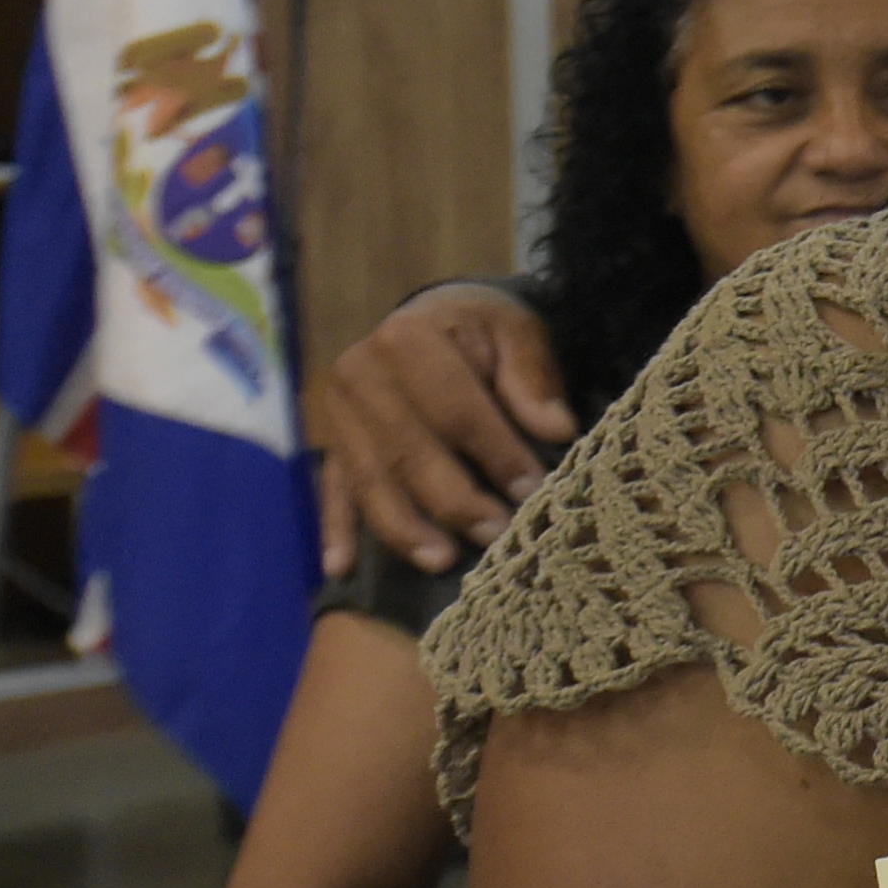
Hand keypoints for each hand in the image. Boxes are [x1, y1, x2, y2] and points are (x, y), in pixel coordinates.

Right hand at [311, 282, 575, 575]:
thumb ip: (532, 379)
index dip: (495, 451)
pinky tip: (340, 568)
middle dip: (453, 500)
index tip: (531, 489)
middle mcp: (359, 375)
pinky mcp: (330, 444)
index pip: (456, 409)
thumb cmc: (481, 331)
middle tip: (495, 536)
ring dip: (403, 526)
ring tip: (441, 561)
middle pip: (406, 450)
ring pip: (369, 479)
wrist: (429, 319)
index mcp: (406, 340)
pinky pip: (333, 491)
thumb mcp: (516, 333)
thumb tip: (557, 429)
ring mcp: (337, 414)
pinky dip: (336, 530)